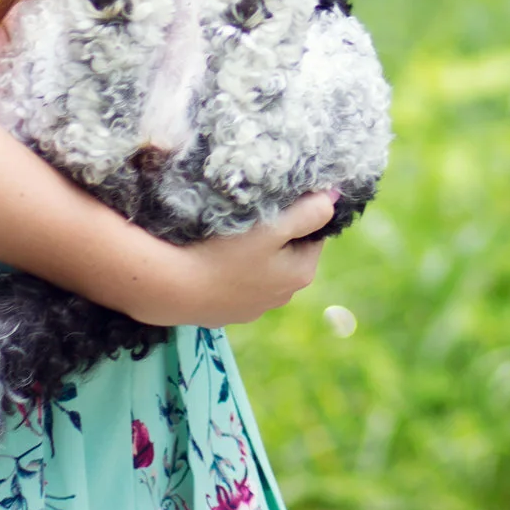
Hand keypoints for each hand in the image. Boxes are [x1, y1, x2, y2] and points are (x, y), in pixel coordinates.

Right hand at [131, 191, 338, 327]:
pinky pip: (237, 283)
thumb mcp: (273, 227)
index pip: (314, 234)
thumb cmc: (225, 253)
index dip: (299, 213)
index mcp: (300, 274)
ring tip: (227, 235)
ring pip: (262, 268)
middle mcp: (283, 296)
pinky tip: (212, 257)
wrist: (173, 289)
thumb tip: (336, 197)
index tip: (276, 200)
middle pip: (288, 252)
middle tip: (251, 214)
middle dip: (276, 233)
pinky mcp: (227, 313)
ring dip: (252, 252)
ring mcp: (254, 308)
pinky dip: (230, 269)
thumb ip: (308, 212)